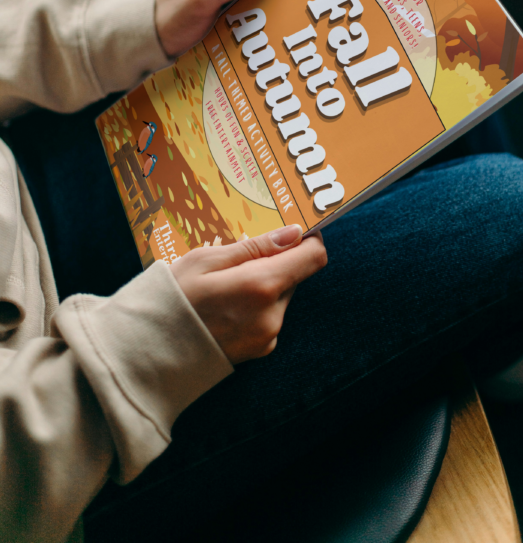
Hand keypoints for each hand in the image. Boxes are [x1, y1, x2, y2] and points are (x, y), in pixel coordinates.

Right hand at [169, 225, 326, 363]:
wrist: (149, 351)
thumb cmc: (173, 298)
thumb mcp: (207, 259)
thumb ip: (256, 246)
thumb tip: (294, 233)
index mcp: (262, 286)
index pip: (313, 257)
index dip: (309, 239)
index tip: (294, 231)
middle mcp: (272, 314)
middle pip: (294, 275)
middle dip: (275, 262)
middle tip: (239, 257)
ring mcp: (268, 336)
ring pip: (281, 296)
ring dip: (264, 285)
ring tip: (225, 284)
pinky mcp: (261, 350)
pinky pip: (270, 316)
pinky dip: (256, 306)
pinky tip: (225, 306)